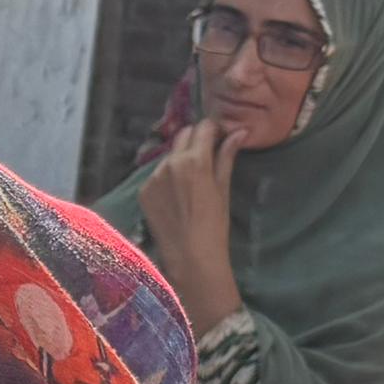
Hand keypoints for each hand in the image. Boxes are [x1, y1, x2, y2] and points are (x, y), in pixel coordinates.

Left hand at [140, 122, 244, 335]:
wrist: (190, 257)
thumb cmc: (214, 224)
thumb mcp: (223, 188)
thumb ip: (227, 156)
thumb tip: (240, 132)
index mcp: (194, 160)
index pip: (203, 127)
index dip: (214, 128)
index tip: (221, 135)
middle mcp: (170, 163)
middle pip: (183, 135)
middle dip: (196, 139)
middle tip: (208, 154)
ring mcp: (153, 177)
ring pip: (169, 155)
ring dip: (180, 159)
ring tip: (191, 181)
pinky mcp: (143, 191)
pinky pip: (156, 175)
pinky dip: (167, 178)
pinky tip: (176, 196)